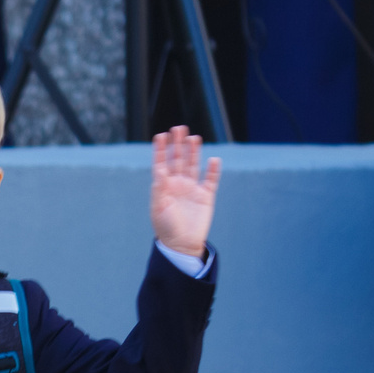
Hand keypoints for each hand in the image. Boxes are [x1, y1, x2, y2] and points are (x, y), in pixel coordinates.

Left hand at [149, 125, 220, 258]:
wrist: (182, 244)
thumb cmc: (166, 227)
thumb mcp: (159, 207)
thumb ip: (159, 188)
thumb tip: (160, 169)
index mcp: (163, 186)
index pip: (161, 163)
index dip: (160, 149)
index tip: (160, 135)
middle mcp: (177, 184)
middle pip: (178, 159)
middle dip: (178, 144)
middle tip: (178, 128)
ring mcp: (192, 189)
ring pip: (193, 165)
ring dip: (194, 151)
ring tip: (194, 137)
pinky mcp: (206, 196)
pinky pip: (211, 180)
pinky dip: (213, 170)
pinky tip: (214, 160)